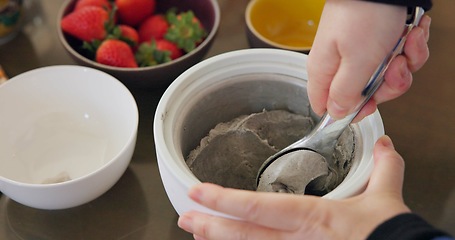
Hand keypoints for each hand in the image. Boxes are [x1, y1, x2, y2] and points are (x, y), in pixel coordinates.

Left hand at [178, 136, 410, 239]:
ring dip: (220, 239)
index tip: (198, 192)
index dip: (226, 200)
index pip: (260, 207)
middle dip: (211, 224)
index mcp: (312, 217)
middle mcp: (298, 239)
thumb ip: (382, 167)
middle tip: (185, 216)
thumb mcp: (386, 197)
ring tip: (196, 230)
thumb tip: (383, 145)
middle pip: (245, 233)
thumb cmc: (387, 234)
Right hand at [307, 1, 430, 120]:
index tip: (369, 104)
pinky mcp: (376, 42)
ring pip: (386, 77)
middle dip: (388, 85)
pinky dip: (410, 46)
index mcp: (325, 72)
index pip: (326, 106)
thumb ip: (345, 94)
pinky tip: (412, 33)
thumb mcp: (356, 63)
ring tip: (407, 41)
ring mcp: (359, 53)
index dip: (350, 112)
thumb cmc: (363, 15)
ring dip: (404, 62)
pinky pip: (396, 57)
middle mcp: (340, 64)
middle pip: (365, 95)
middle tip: (394, 66)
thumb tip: (337, 114)